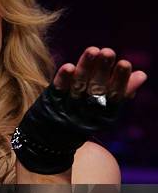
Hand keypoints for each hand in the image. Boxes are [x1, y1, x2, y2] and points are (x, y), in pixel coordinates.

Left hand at [11, 47, 147, 173]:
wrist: (51, 142)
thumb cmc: (84, 117)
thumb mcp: (105, 108)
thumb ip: (123, 91)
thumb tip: (141, 74)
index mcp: (102, 114)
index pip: (114, 96)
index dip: (120, 81)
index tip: (125, 63)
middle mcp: (86, 112)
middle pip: (96, 89)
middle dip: (102, 70)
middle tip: (109, 52)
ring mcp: (68, 107)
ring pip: (78, 86)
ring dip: (85, 68)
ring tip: (93, 50)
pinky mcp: (50, 103)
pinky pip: (58, 90)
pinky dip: (63, 79)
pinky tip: (69, 66)